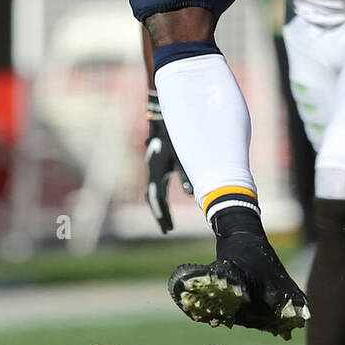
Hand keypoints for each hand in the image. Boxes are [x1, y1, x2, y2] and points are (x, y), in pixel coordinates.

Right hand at [145, 115, 191, 233]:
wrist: (166, 114)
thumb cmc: (177, 135)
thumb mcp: (184, 156)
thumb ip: (188, 175)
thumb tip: (191, 196)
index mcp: (157, 170)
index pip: (157, 199)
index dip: (163, 215)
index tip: (169, 229)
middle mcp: (153, 170)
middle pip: (154, 198)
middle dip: (161, 214)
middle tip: (167, 229)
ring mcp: (155, 166)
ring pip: (155, 192)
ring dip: (160, 206)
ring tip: (167, 221)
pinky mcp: (159, 162)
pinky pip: (158, 184)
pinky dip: (162, 195)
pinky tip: (167, 202)